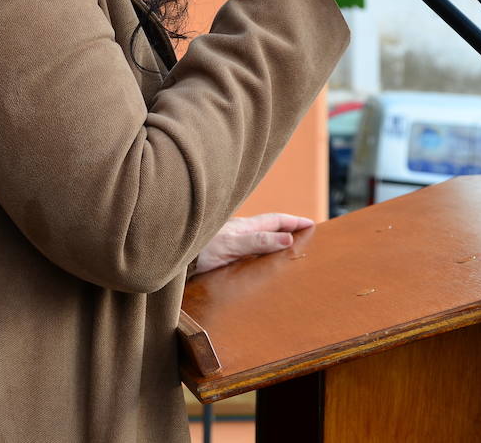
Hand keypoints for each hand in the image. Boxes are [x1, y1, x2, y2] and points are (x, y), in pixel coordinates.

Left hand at [191, 212, 314, 274]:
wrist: (170, 255)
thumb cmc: (199, 249)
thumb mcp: (232, 245)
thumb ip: (258, 242)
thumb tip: (287, 238)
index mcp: (243, 227)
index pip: (274, 220)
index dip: (293, 221)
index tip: (310, 223)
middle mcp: (236, 231)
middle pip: (266, 226)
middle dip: (285, 227)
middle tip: (302, 231)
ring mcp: (227, 240)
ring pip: (255, 236)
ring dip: (271, 238)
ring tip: (285, 245)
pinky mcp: (219, 252)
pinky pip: (245, 248)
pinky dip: (257, 250)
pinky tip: (255, 259)